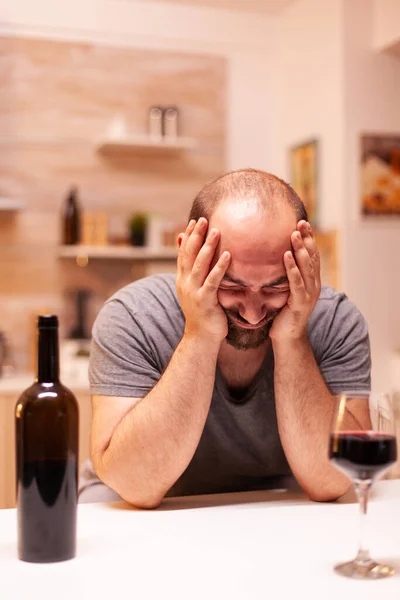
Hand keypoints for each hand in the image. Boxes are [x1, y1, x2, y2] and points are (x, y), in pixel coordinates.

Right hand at [176, 218, 230, 343]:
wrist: (200, 337)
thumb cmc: (202, 312)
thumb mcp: (194, 289)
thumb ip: (192, 272)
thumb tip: (190, 258)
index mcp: (182, 279)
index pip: (183, 252)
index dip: (189, 236)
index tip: (195, 221)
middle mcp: (184, 283)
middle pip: (189, 254)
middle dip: (196, 236)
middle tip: (204, 219)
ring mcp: (193, 291)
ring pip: (199, 264)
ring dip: (208, 246)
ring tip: (216, 231)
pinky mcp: (205, 300)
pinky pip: (212, 280)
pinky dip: (219, 266)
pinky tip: (227, 255)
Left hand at [269, 221, 320, 343]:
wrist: (287, 338)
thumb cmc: (283, 314)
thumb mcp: (286, 290)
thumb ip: (286, 276)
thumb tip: (275, 257)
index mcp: (311, 281)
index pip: (312, 255)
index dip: (309, 238)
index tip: (302, 222)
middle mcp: (314, 286)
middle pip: (312, 257)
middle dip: (307, 239)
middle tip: (301, 222)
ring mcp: (309, 294)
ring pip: (306, 267)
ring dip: (300, 249)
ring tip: (294, 234)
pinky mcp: (300, 303)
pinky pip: (296, 282)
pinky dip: (292, 268)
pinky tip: (286, 255)